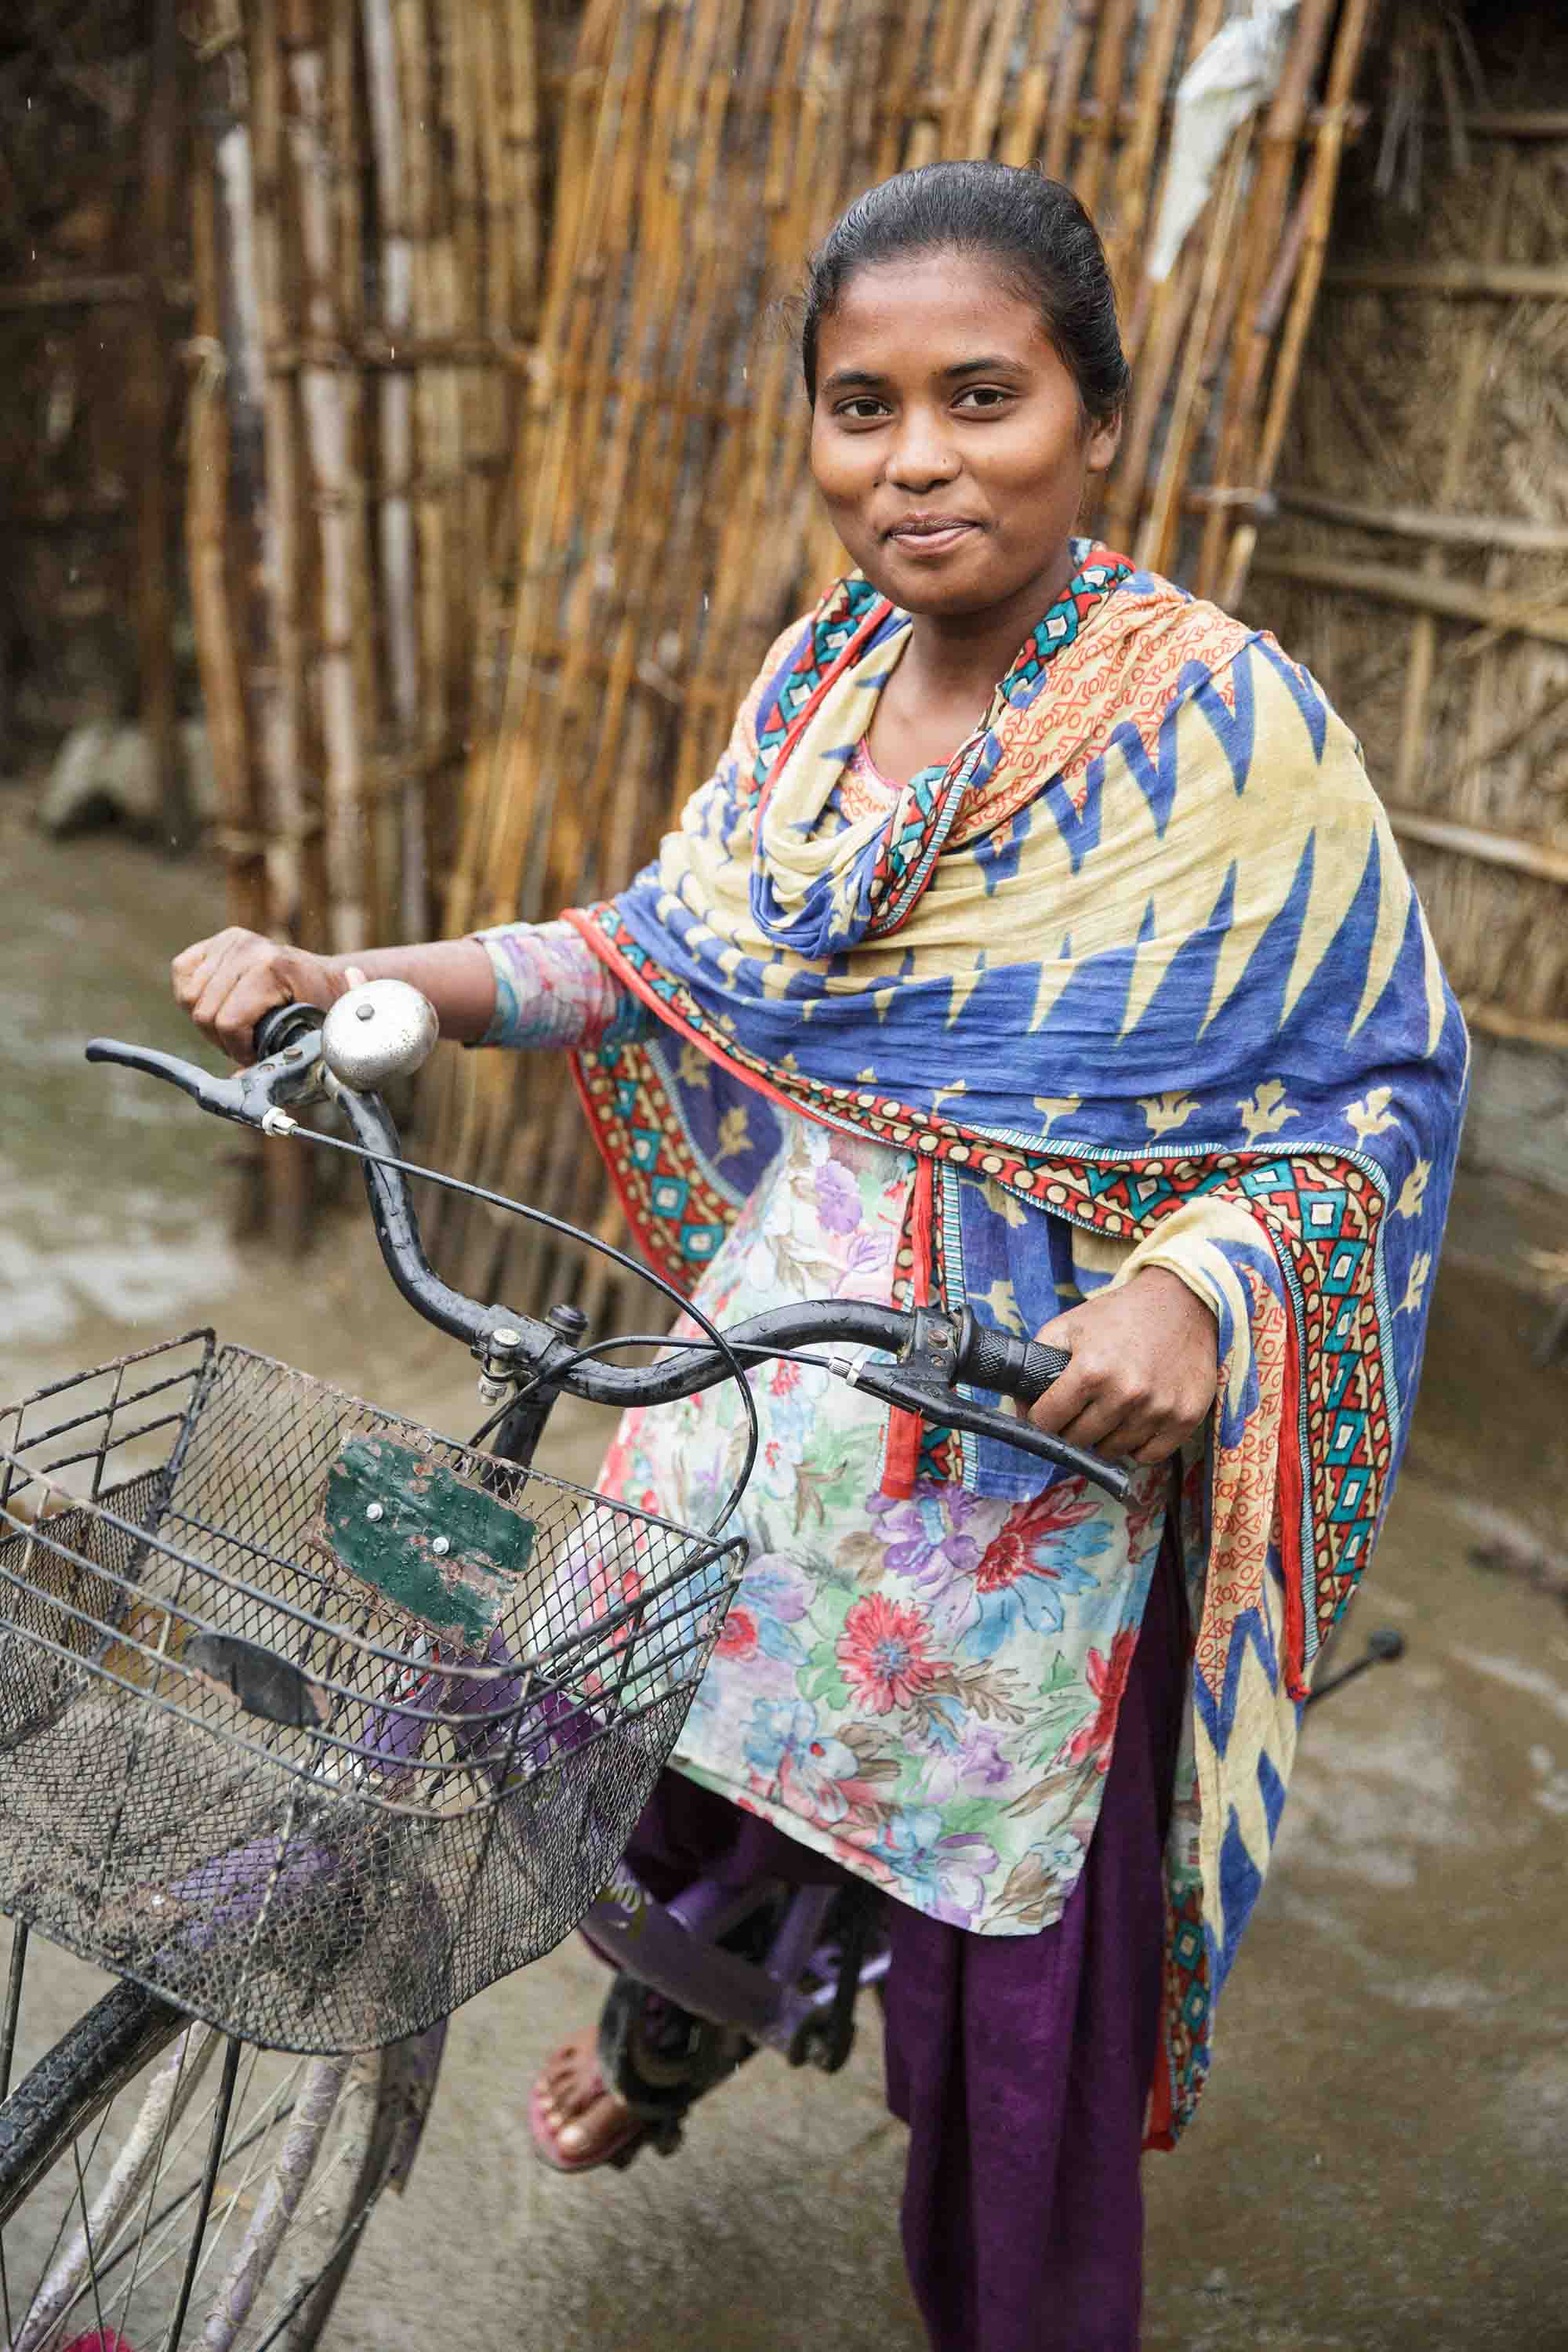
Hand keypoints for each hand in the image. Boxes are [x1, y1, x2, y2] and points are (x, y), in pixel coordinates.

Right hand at [171, 927, 348, 1063]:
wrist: (324, 978)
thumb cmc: (320, 1009)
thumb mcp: (307, 1035)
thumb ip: (276, 1057)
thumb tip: (238, 1079)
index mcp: (272, 968)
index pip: (229, 1021)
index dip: (238, 1049)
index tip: (254, 1055)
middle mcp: (247, 948)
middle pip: (204, 1013)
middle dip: (222, 1039)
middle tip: (244, 1044)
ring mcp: (229, 941)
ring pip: (189, 997)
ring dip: (208, 1020)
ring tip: (234, 1025)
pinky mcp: (214, 940)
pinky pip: (182, 972)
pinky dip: (193, 995)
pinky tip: (219, 1003)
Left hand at [1026, 1267, 1217, 1465]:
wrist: (1182, 1302)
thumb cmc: (1119, 1315)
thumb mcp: (1069, 1326)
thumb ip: (1036, 1363)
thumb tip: (1020, 1410)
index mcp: (1091, 1370)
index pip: (1047, 1421)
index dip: (1040, 1419)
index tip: (1046, 1414)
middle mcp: (1125, 1393)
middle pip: (1078, 1440)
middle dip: (1071, 1428)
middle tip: (1079, 1410)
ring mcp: (1158, 1409)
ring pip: (1112, 1451)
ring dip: (1104, 1437)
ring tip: (1109, 1410)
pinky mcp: (1185, 1418)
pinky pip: (1147, 1456)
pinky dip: (1137, 1445)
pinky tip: (1134, 1421)